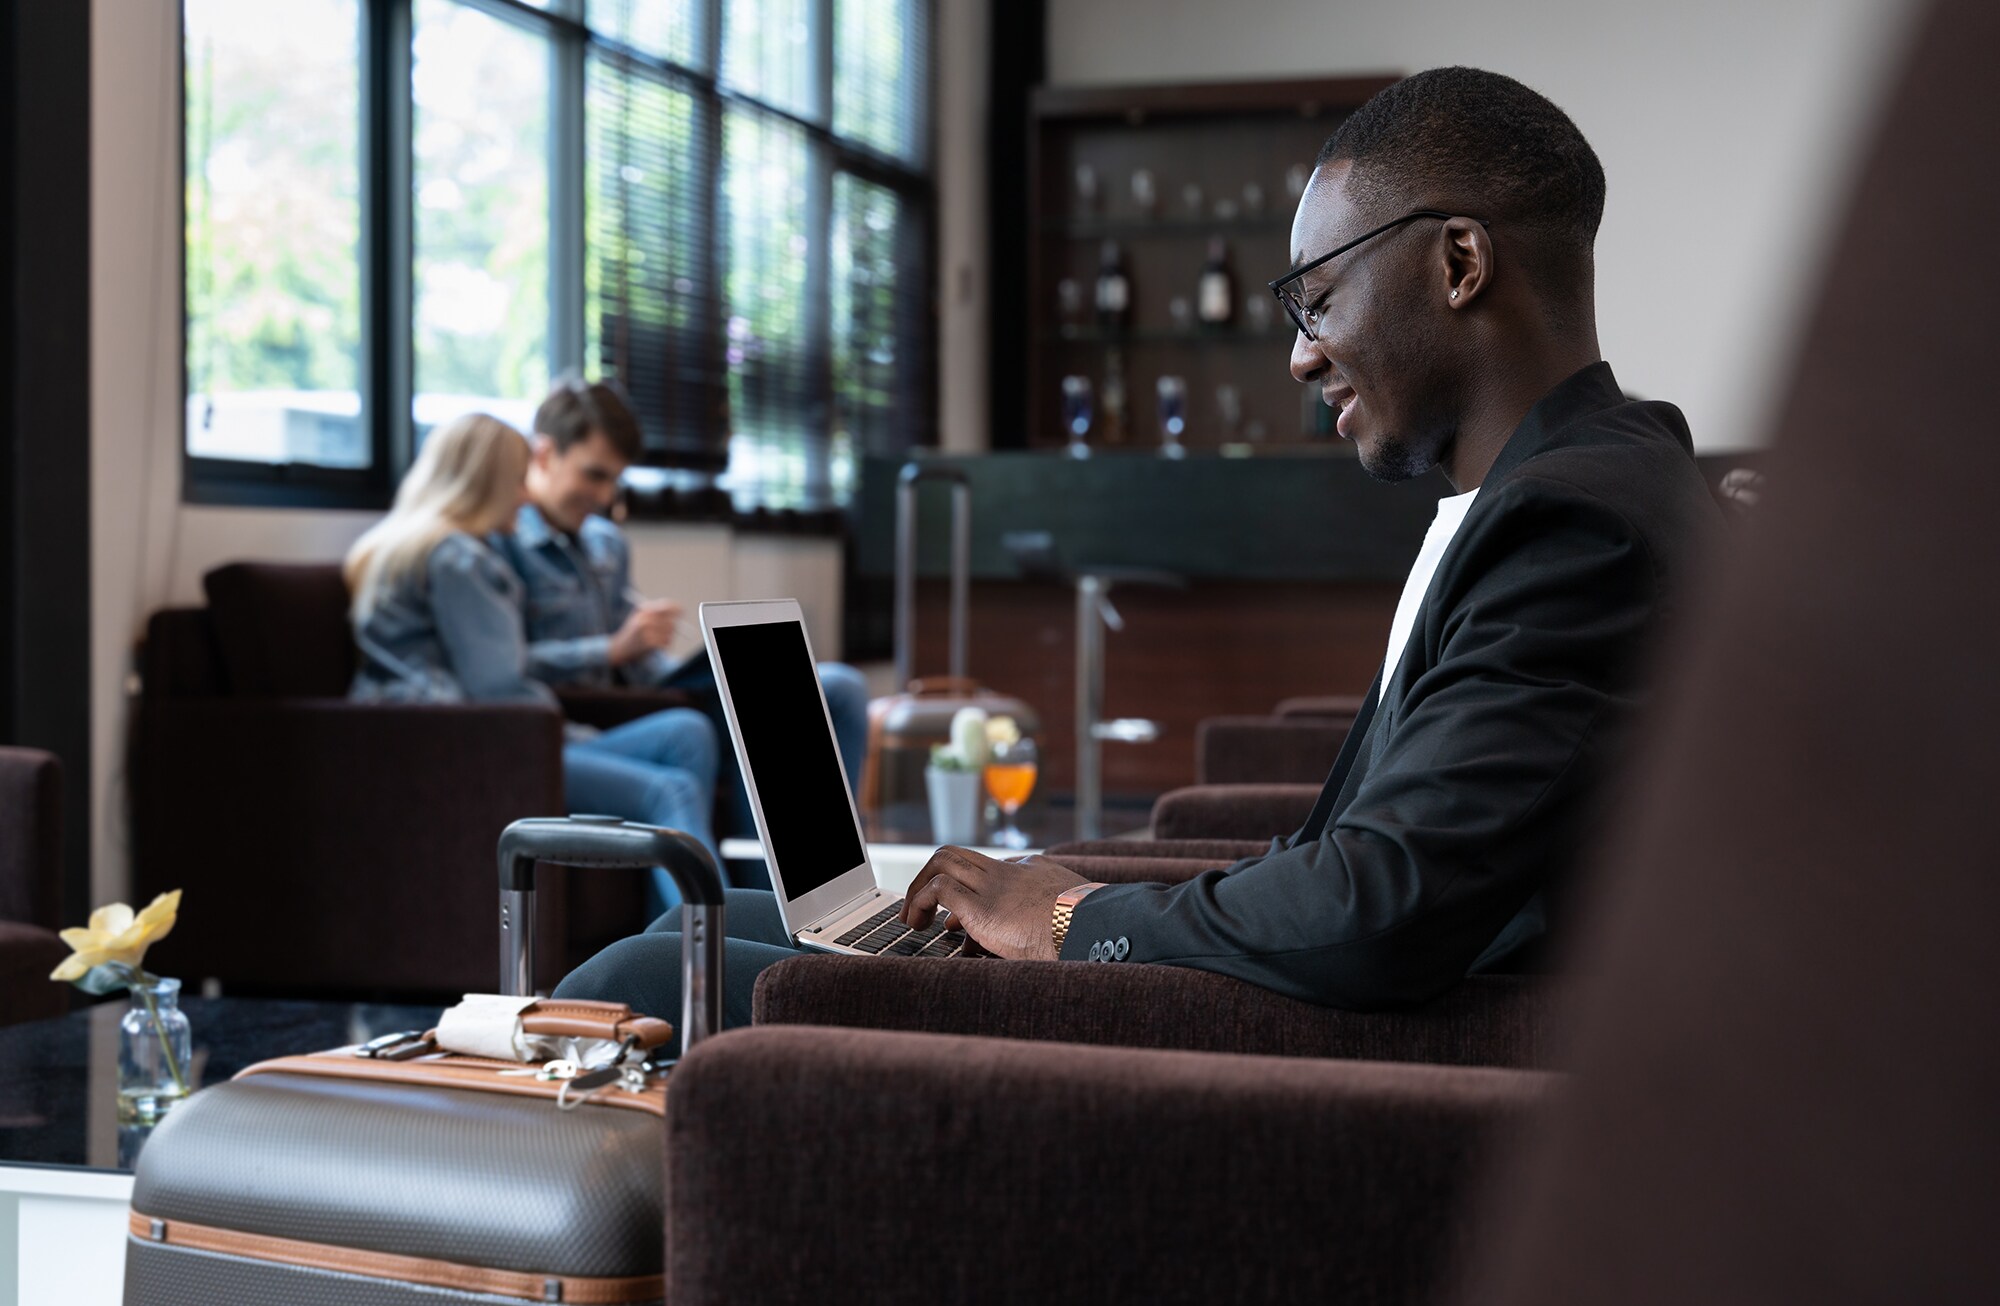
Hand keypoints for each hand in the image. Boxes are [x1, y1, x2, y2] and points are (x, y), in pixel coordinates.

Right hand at [608, 599, 681, 665]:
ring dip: (668, 637)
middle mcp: (646, 619)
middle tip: (669, 630)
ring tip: (657, 639)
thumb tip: (678, 609)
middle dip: (672, 627)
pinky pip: (666, 642)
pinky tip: (654, 645)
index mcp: (644, 610)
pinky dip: (664, 645)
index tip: (681, 612)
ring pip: (670, 633)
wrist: (620, 648)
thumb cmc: (633, 631)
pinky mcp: (650, 643)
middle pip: (671, 622)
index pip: (667, 606)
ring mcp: (648, 632)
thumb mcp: (639, 615)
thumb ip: (656, 610)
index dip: (677, 608)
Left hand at [900, 847, 1086, 960]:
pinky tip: (920, 925)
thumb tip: (1055, 941)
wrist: (1096, 929)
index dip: (966, 891)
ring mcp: (994, 885)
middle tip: (921, 909)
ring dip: (918, 888)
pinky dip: (921, 902)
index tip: (954, 920)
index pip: (989, 869)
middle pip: (957, 854)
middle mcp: (1010, 871)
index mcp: (1034, 872)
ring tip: (912, 920)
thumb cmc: (1093, 932)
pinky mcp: (981, 906)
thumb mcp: (1077, 916)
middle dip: (930, 875)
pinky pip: (938, 890)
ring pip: (942, 861)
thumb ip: (1059, 918)